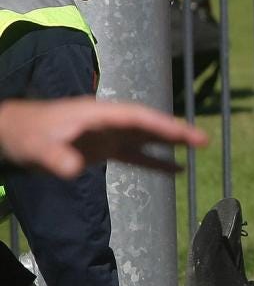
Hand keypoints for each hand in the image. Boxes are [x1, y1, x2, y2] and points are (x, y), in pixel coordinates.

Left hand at [0, 97, 207, 176]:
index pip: (134, 117)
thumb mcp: (36, 147)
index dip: (158, 124)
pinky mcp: (104, 149)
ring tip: (199, 146)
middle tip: (203, 139)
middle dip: (174, 130)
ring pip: (145, 137)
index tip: (180, 132)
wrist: (12, 132)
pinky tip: (176, 170)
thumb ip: (55, 158)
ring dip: (170, 142)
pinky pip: (135, 155)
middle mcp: (107, 122)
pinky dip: (155, 162)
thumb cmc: (24, 134)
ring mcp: (107, 135)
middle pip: (147, 124)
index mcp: (95, 115)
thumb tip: (73, 170)